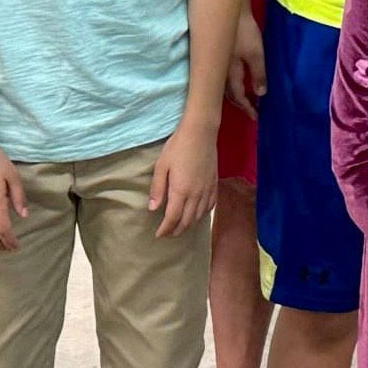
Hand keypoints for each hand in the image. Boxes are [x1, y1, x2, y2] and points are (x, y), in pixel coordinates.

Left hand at [149, 118, 218, 237]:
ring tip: (180, 227)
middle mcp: (196, 194)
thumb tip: (153, 208)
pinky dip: (203, 214)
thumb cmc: (178, 147)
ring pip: (199, 215)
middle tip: (167, 234)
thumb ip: (157, 189)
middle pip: (187, 220)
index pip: (173, 218)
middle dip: (176, 230)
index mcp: (181, 190)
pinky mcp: (214, 184)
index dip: (165, 229)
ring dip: (189, 225)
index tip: (158, 235)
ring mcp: (207, 189)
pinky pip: (210, 205)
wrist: (201, 132)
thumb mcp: (161, 166)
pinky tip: (197, 214)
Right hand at [225, 8, 266, 118]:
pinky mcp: (219, 55)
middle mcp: (220, 72)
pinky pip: (224, 75)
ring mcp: (218, 63)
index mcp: (229, 73)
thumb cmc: (243, 32)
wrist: (228, 11)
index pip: (238, 96)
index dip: (247, 107)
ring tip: (246, 97)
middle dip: (240, 103)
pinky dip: (231, 82)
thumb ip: (258, 74)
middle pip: (229, 93)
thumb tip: (261, 94)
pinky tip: (237, 78)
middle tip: (251, 109)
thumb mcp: (255, 53)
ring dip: (235, 93)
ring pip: (224, 85)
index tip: (256, 116)